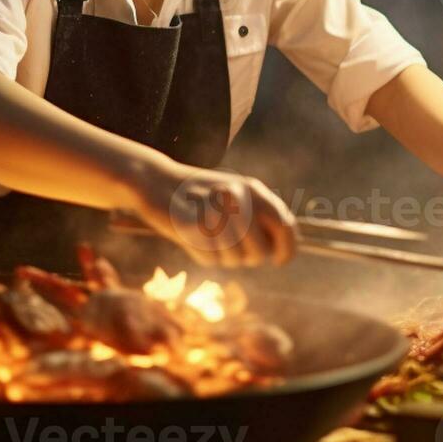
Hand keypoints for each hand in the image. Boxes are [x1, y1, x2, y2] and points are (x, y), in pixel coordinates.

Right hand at [128, 160, 296, 267]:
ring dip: (223, 257)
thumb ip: (260, 214)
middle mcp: (238, 198)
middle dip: (248, 258)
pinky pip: (210, 260)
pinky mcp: (193, 227)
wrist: (155, 180)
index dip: (287, 249)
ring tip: (207, 237)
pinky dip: (203, 256)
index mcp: (252, 188)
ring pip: (235, 259)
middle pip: (260, 251)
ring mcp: (215, 212)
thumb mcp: (234, 192)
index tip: (280, 260)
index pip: (285, 226)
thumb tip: (285, 245)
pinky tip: (191, 237)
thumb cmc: (198, 193)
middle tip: (231, 250)